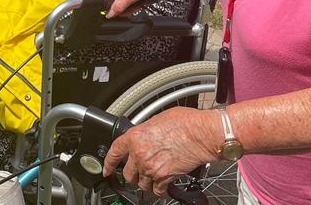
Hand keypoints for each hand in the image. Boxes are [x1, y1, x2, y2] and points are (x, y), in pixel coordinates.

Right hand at [101, 0, 162, 17]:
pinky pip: (128, 3)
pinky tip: (138, 3)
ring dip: (129, 8)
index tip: (113, 11)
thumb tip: (109, 14)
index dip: (106, 6)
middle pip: (112, 3)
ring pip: (121, 4)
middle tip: (129, 7)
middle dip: (122, 8)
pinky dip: (134, 5)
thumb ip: (118, 6)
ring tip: (136, 4)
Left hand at [102, 107, 218, 195]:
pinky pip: (157, 191)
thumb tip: (145, 135)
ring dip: (146, 183)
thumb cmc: (186, 123)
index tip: (107, 170)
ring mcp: (151, 167)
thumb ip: (146, 131)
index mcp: (135, 136)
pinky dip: (159, 190)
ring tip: (154, 177)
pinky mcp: (164, 177)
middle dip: (133, 174)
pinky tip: (164, 185)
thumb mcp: (157, 119)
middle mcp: (140, 153)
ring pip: (141, 184)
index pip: (115, 152)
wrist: (202, 134)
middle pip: (128, 174)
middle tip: (140, 172)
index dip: (108, 163)